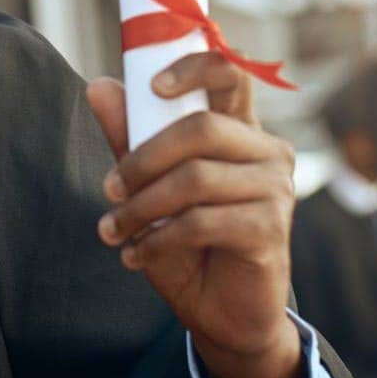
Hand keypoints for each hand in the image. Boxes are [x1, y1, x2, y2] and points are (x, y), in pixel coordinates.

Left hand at [87, 52, 303, 377]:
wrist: (219, 311)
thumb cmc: (184, 240)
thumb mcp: (147, 186)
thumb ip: (128, 137)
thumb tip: (100, 88)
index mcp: (238, 129)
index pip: (231, 73)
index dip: (194, 66)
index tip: (151, 85)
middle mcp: (266, 151)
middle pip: (200, 128)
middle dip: (141, 159)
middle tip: (108, 189)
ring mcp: (275, 189)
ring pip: (195, 178)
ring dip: (140, 207)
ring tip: (113, 230)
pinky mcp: (271, 228)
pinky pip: (201, 222)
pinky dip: (157, 239)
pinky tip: (136, 256)